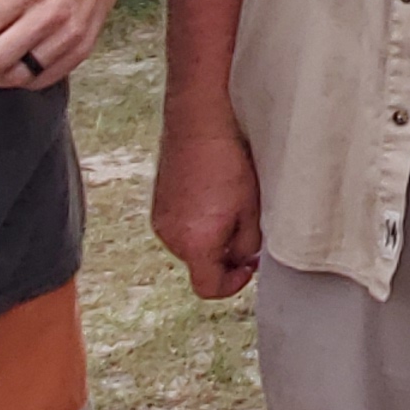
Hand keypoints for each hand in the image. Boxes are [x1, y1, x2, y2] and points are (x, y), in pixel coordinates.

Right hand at [152, 103, 267, 299]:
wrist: (198, 122)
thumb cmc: (226, 162)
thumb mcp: (251, 209)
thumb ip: (248, 243)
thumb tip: (244, 256)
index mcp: (194, 244)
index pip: (209, 288)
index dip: (234, 285)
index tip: (249, 267)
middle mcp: (171, 237)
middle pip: (200, 265)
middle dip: (224, 255)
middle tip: (245, 228)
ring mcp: (160, 219)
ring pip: (191, 245)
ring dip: (211, 237)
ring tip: (230, 204)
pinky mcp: (158, 203)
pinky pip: (181, 226)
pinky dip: (197, 221)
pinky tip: (213, 193)